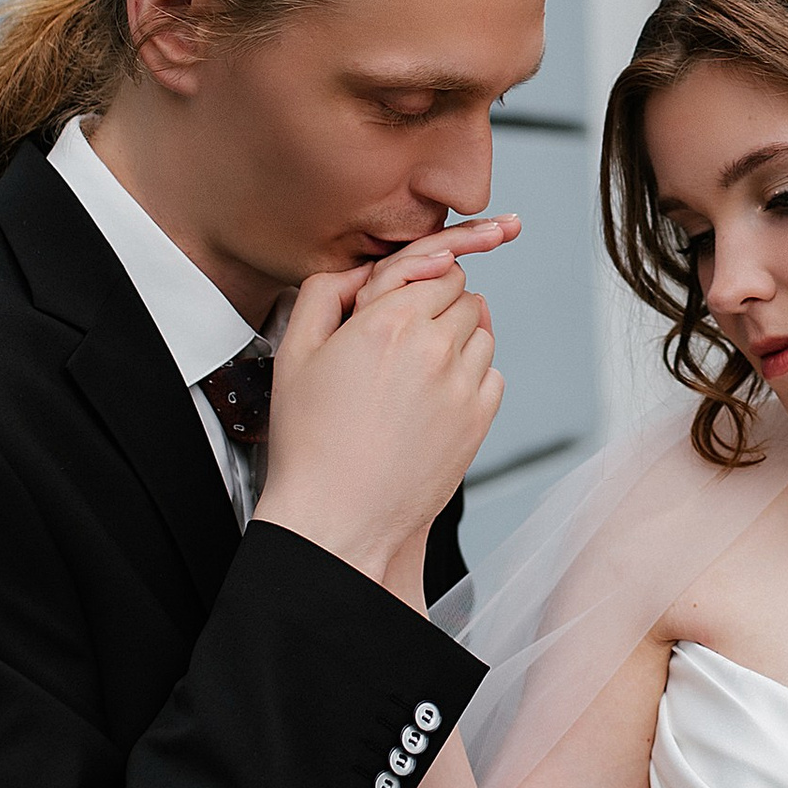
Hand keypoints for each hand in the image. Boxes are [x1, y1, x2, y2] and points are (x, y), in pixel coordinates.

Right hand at [254, 219, 517, 584]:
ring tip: (420, 370)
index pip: (437, 269)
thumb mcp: (294, 354)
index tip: (407, 301)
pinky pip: (493, 374)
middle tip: (407, 337)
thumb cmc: (311, 443)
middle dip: (440, 308)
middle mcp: (433, 347)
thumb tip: (362, 271)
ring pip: (483, 333)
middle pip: (464, 297)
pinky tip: (437, 396)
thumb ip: (324, 293)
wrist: (338, 517)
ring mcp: (462, 385)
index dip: (421, 282)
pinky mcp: (479, 419)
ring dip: (459, 340)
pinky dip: (473, 377)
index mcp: (387, 323)